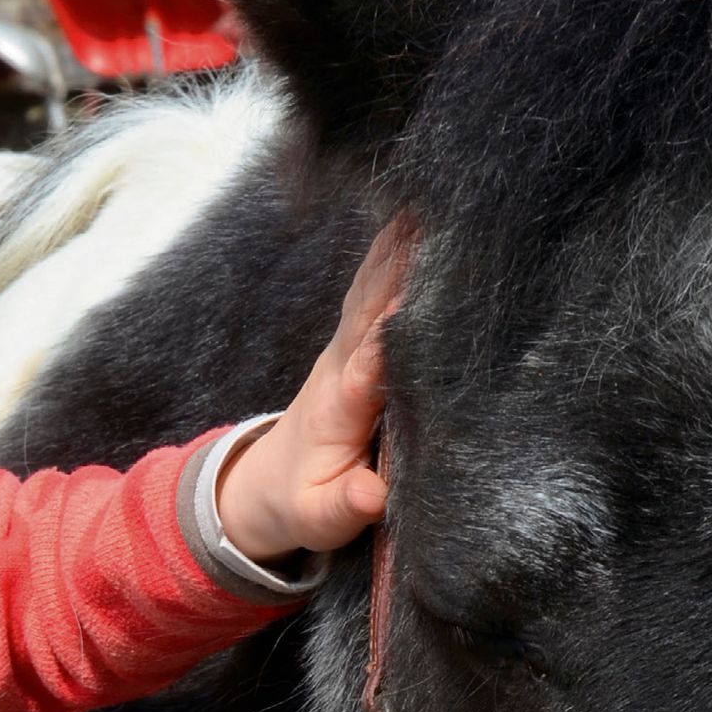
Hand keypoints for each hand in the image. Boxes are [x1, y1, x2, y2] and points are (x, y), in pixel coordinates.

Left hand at [218, 217, 413, 566]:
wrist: (265, 485)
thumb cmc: (301, 502)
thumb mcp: (319, 519)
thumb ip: (346, 505)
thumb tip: (371, 494)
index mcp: (339, 407)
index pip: (370, 361)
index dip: (394, 328)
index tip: (421, 294)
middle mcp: (340, 364)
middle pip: (374, 305)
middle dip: (406, 263)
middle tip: (446, 216)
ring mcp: (344, 345)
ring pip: (373, 284)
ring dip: (401, 241)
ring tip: (435, 193)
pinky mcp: (352, 337)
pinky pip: (374, 284)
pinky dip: (395, 247)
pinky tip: (417, 210)